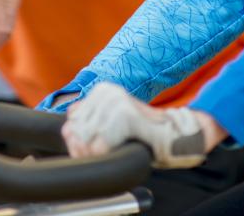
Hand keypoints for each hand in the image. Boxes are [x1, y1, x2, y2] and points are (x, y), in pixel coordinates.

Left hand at [62, 82, 219, 168]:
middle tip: (106, 153)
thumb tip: (68, 132)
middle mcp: (106, 91)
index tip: (94, 149)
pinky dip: (108, 153)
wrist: (175, 135)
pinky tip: (121, 148)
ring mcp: (116, 100)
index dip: (78, 142)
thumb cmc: (142, 134)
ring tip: (115, 150)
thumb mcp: (110, 125)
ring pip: (88, 139)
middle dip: (86, 149)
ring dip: (98, 153)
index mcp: (100, 90)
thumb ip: (87, 125)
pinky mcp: (125, 113)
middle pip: (77, 131)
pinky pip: (102, 144)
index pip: (71, 122)